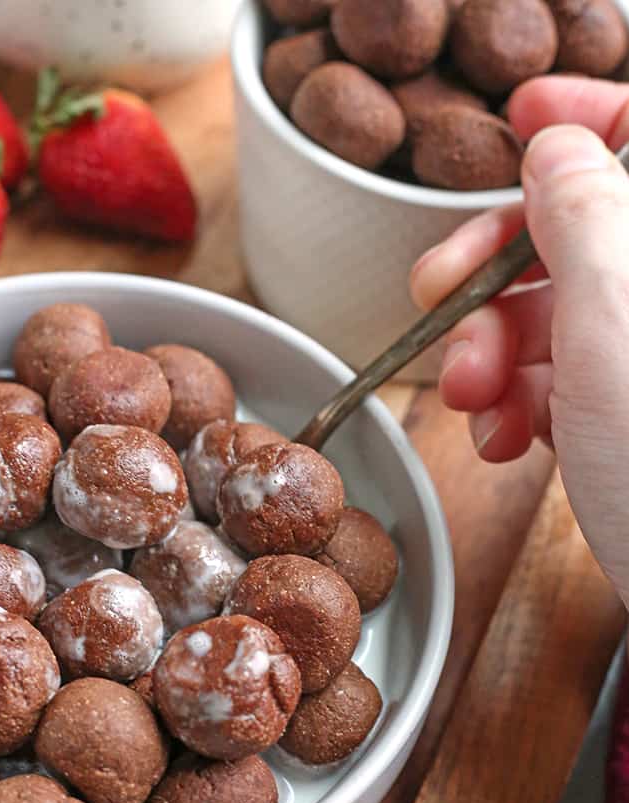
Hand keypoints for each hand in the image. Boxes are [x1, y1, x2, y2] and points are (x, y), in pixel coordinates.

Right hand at [409, 76, 628, 605]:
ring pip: (550, 314)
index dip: (586, 117)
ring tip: (471, 399)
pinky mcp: (622, 414)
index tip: (520, 124)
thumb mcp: (615, 319)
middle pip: (577, 229)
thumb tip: (557, 146)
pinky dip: (513, 403)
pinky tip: (504, 436)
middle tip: (442, 296)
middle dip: (494, 268)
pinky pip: (553, 379)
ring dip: (488, 352)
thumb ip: (582, 213)